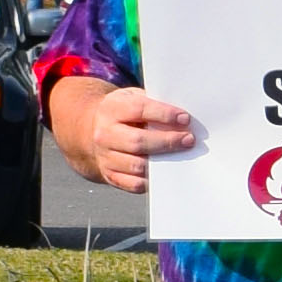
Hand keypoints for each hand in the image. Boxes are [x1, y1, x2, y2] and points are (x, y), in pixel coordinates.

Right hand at [49, 76, 195, 193]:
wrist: (93, 129)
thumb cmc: (123, 112)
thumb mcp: (132, 98)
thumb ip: (153, 104)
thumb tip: (182, 117)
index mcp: (112, 109)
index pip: (139, 110)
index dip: (164, 115)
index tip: (184, 119)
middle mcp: (105, 133)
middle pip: (138, 141)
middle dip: (167, 141)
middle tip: (188, 140)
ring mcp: (105, 156)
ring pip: (137, 165)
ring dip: (163, 162)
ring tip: (181, 156)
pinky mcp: (110, 175)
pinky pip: (134, 184)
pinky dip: (152, 181)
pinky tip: (167, 172)